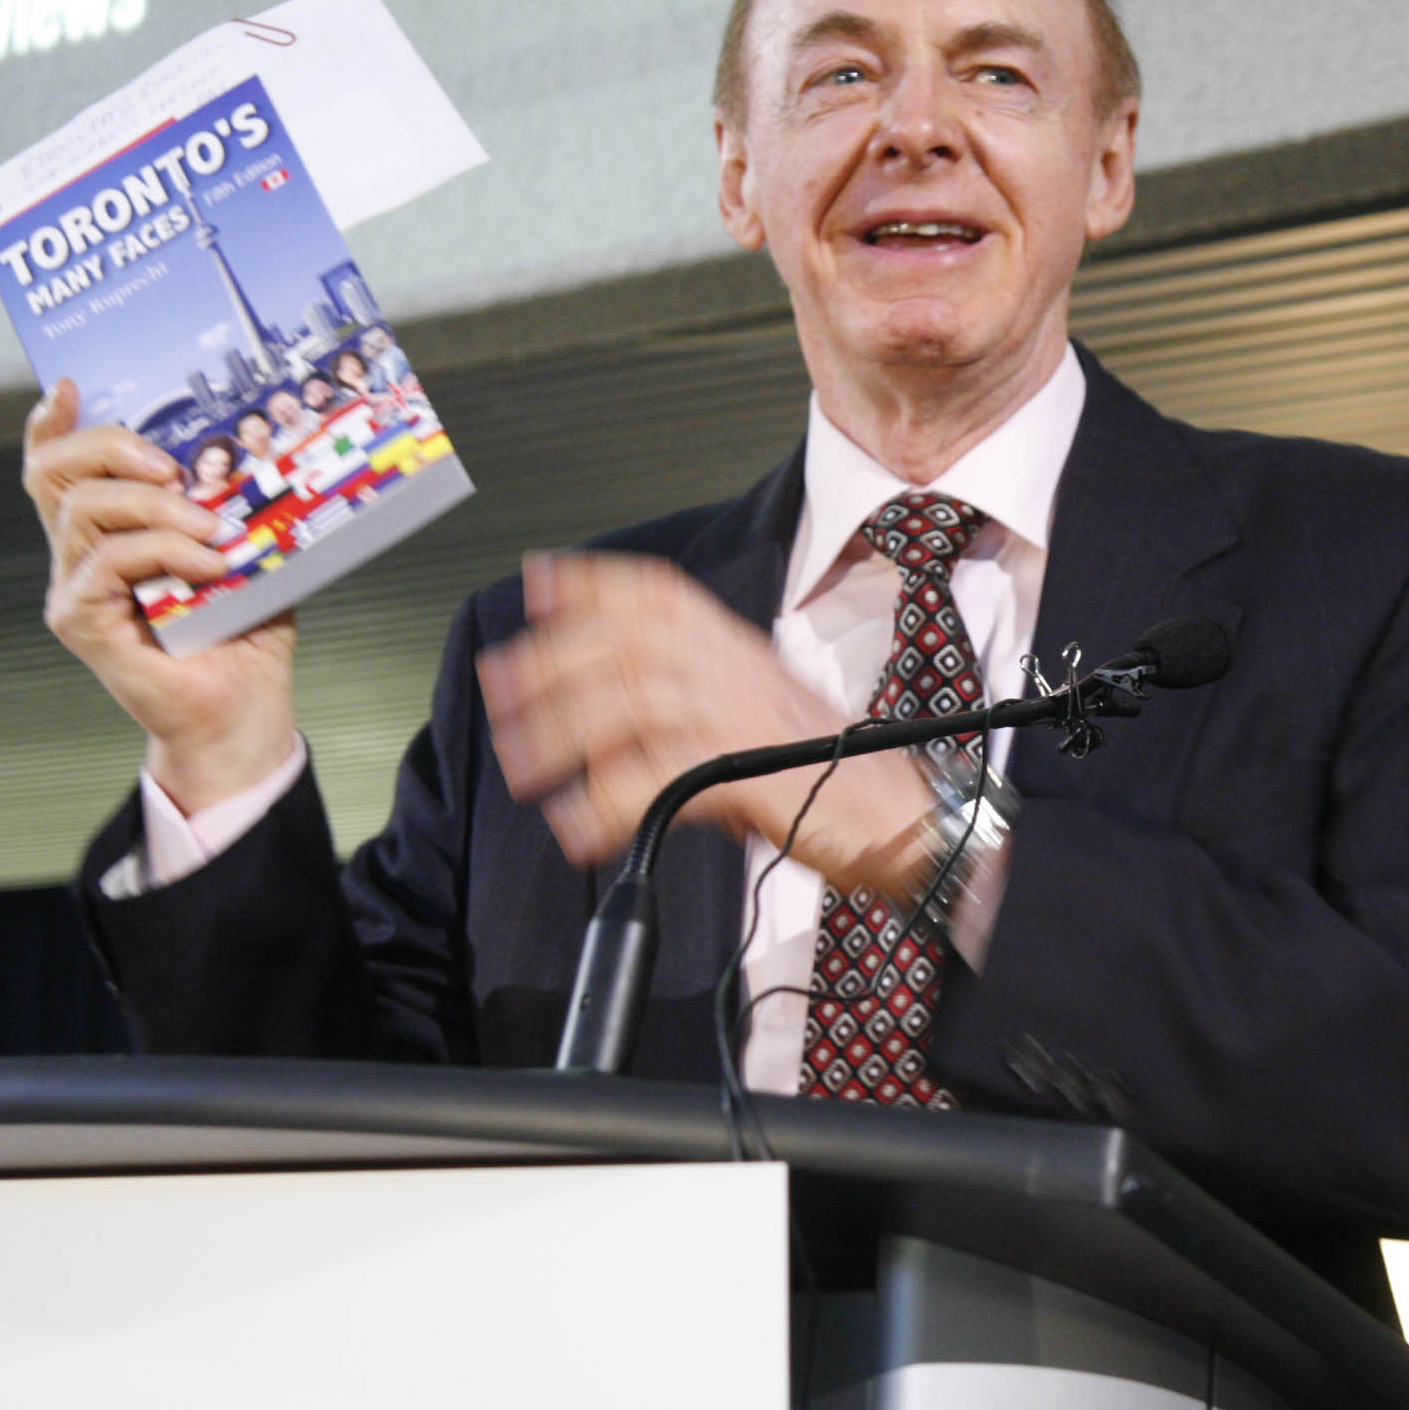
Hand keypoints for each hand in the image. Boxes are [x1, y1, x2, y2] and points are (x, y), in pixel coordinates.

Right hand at [22, 378, 299, 809]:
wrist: (243, 717)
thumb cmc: (244, 640)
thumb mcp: (246, 553)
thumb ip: (232, 506)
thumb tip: (252, 451)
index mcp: (110, 533)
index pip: (60, 466)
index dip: (55, 422)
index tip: (75, 386)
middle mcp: (79, 556)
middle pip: (54, 472)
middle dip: (110, 447)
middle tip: (171, 463)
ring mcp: (74, 589)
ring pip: (84, 510)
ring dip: (156, 507)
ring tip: (212, 530)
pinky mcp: (81, 622)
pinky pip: (106, 562)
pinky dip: (162, 553)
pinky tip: (207, 567)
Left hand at [478, 551, 934, 892]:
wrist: (908, 821)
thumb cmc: (839, 778)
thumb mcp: (761, 717)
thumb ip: (697, 702)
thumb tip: (619, 713)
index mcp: (738, 649)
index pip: (657, 593)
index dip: (594, 583)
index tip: (539, 585)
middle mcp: (736, 670)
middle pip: (626, 641)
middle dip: (551, 661)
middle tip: (500, 688)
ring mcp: (740, 717)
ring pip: (629, 700)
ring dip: (562, 735)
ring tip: (525, 770)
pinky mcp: (745, 773)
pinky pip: (654, 779)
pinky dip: (604, 804)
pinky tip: (580, 826)